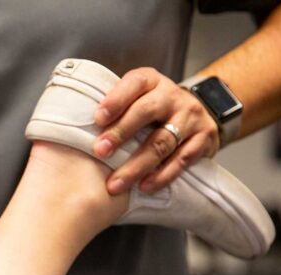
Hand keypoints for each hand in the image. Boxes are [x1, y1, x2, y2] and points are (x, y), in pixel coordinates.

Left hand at [92, 67, 220, 194]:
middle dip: (121, 132)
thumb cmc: (154, 109)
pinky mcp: (204, 138)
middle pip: (147, 111)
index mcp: (151, 81)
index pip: (134, 84)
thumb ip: (115, 108)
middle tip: (100, 152)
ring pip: (162, 142)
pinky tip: (145, 187)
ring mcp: (190, 116)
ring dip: (137, 165)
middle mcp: (172, 96)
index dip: (115, 100)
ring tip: (116, 183)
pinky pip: (182, 159)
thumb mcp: (136, 98)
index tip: (98, 119)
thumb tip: (75, 129)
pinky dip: (162, 175)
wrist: (200, 111)